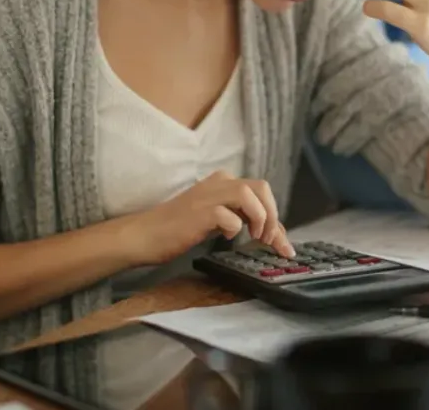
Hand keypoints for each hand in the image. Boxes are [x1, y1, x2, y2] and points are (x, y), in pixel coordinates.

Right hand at [132, 171, 294, 264]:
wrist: (145, 235)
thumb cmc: (178, 229)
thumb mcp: (216, 220)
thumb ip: (241, 219)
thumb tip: (272, 233)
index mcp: (223, 182)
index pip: (261, 193)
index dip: (276, 218)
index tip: (283, 245)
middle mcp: (218, 183)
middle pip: (261, 187)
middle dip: (273, 215)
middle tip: (268, 239)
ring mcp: (209, 196)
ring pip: (249, 194)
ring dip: (260, 218)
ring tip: (255, 237)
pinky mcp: (200, 212)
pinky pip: (229, 215)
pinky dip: (234, 227)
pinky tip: (227, 236)